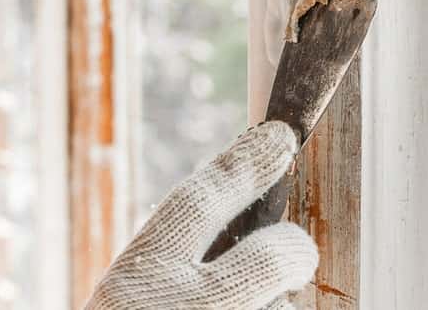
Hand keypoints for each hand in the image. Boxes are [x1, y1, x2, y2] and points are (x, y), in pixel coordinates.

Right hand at [86, 121, 317, 309]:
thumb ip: (167, 267)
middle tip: (297, 248)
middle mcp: (176, 308)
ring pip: (281, 309)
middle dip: (292, 249)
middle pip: (271, 259)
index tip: (277, 136)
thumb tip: (237, 230)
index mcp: (136, 280)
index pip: (198, 202)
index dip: (244, 164)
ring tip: (245, 306)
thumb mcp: (130, 296)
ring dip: (273, 307)